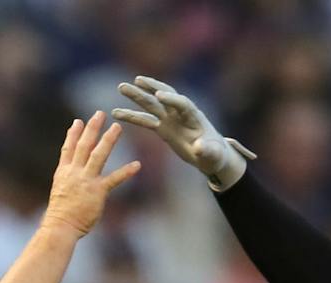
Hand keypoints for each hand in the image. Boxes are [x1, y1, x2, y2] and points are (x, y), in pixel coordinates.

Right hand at [42, 112, 140, 237]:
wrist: (60, 227)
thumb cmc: (60, 215)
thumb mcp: (59, 193)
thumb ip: (66, 182)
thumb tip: (71, 178)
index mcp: (64, 173)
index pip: (68, 149)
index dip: (73, 134)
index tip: (78, 122)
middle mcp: (75, 173)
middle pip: (84, 145)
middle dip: (92, 129)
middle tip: (100, 114)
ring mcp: (86, 181)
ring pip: (98, 155)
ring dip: (108, 139)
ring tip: (117, 127)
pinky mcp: (98, 192)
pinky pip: (114, 179)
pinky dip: (126, 171)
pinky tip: (137, 165)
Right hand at [112, 76, 254, 189]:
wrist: (210, 154)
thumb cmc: (214, 154)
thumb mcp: (213, 154)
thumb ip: (206, 150)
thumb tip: (198, 147)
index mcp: (194, 116)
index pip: (182, 103)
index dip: (172, 99)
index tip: (159, 96)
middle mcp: (180, 113)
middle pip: (163, 96)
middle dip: (150, 88)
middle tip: (136, 80)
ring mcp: (170, 118)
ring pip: (151, 104)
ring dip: (136, 96)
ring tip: (121, 87)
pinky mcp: (162, 127)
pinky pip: (145, 120)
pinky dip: (132, 116)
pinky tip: (116, 113)